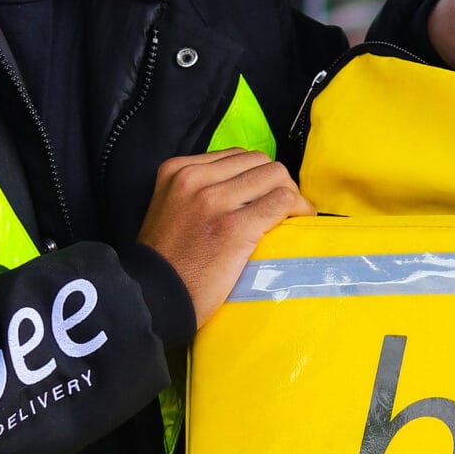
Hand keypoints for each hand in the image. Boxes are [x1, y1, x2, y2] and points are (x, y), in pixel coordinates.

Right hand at [138, 150, 313, 325]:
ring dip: (290, 194)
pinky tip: (300, 221)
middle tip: (281, 207)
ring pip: (275, 175)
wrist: (153, 297)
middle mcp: (195, 179)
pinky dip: (299, 208)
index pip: (235, 156)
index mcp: (177, 170)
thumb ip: (197, 191)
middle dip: (276, 181)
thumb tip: (243, 188)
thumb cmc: (166, 262)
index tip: (262, 197)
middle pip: (258, 161)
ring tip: (291, 215)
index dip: (256, 175)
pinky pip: (282, 201)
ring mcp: (215, 201)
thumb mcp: (169, 209)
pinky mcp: (235, 226)